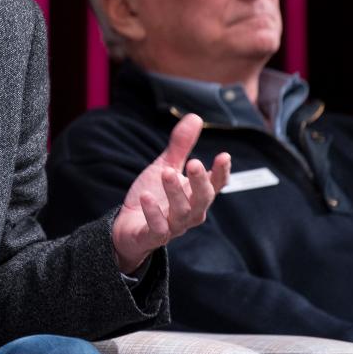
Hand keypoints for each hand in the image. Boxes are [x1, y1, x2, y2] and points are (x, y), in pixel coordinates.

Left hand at [111, 113, 230, 272]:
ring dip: (175, 192)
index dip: (222, 172)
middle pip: (203, 199)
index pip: (216, 184)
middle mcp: (190, 212)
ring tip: (166, 172)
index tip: (224, 155)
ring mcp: (173, 226)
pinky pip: (157, 228)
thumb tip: (196, 117)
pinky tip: (146, 196)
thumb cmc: (154, 195)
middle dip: (200, 181)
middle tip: (195, 163)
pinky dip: (153, 213)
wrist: (128, 227)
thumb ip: (180, 146)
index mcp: (196, 195)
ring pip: (182, 212)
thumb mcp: (165, 166)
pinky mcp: (153, 236)